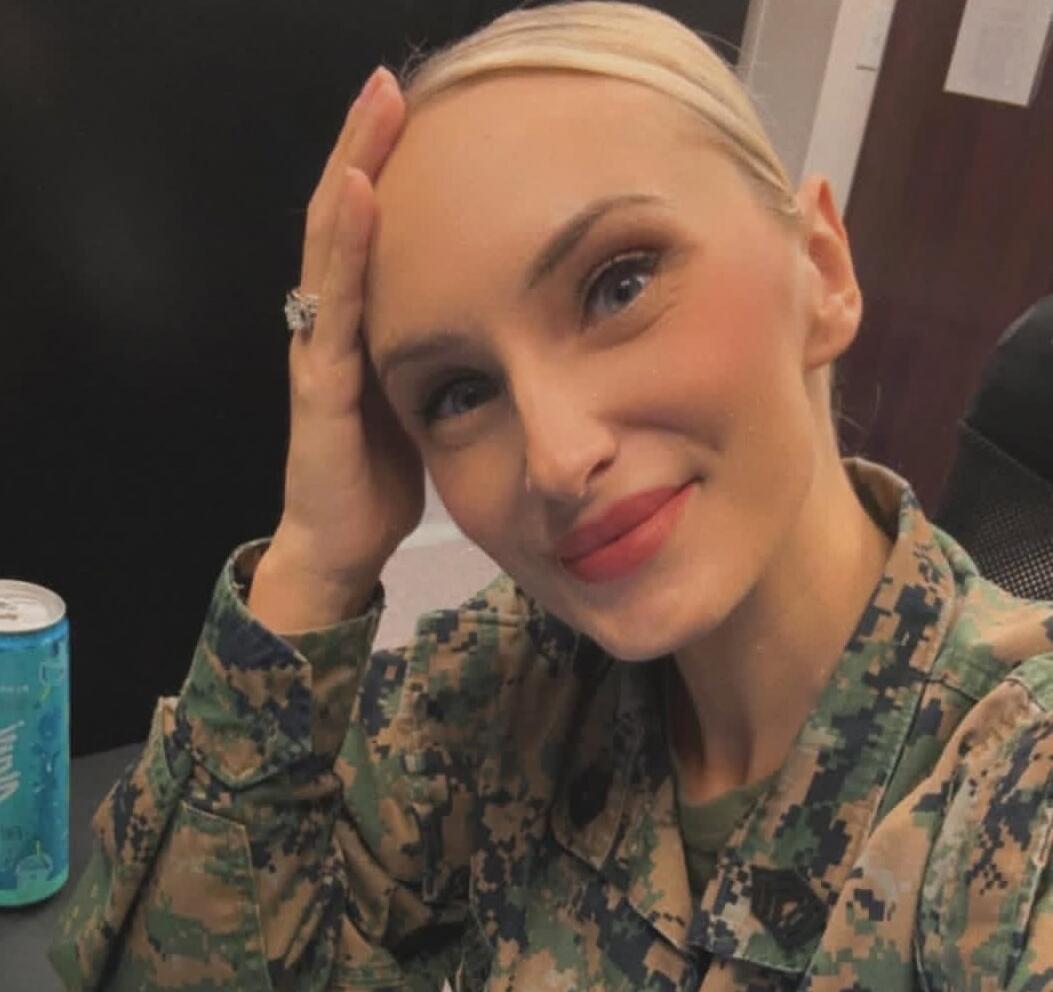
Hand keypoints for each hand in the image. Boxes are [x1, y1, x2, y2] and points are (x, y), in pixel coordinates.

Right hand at [273, 67, 423, 585]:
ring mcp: (320, 351)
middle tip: (391, 81)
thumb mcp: (422, 401)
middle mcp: (330, 327)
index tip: (414, 110)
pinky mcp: (320, 385)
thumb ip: (440, 354)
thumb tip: (497, 317)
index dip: (383, 169)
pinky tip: (359, 190)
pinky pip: (332, 304)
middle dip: (365, 145)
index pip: (367, 233)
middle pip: (342, 218)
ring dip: (352, 167)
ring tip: (376, 106)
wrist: (340, 549)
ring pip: (330, 244)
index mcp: (359, 329)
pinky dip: (345, 243)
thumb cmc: (379, 481)